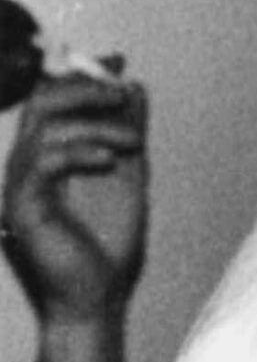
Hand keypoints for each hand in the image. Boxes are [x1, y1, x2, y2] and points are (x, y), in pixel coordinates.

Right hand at [2, 72, 149, 321]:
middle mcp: (25, 166)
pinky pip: (43, 161)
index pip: (51, 100)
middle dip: (84, 89)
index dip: (81, 75)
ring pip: (45, 127)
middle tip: (122, 94)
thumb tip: (134, 87)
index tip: (117, 62)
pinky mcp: (21, 206)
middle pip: (41, 103)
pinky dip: (80, 151)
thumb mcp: (130, 177)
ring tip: (132, 141)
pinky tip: (110, 159)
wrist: (99, 298)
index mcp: (46, 157)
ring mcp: (18, 185)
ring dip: (94, 124)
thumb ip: (128, 132)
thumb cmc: (109, 246)